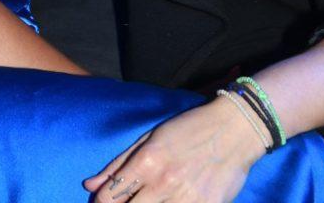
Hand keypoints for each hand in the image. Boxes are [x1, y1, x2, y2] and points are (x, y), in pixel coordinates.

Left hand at [84, 97, 264, 202]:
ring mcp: (186, 200)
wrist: (234, 129)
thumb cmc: (189, 129)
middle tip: (127, 202)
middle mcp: (163, 184)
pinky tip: (172, 201)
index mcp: (147, 162)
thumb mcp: (150, 137)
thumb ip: (119, 164)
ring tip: (153, 198)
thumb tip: (89, 186)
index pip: (110, 197)